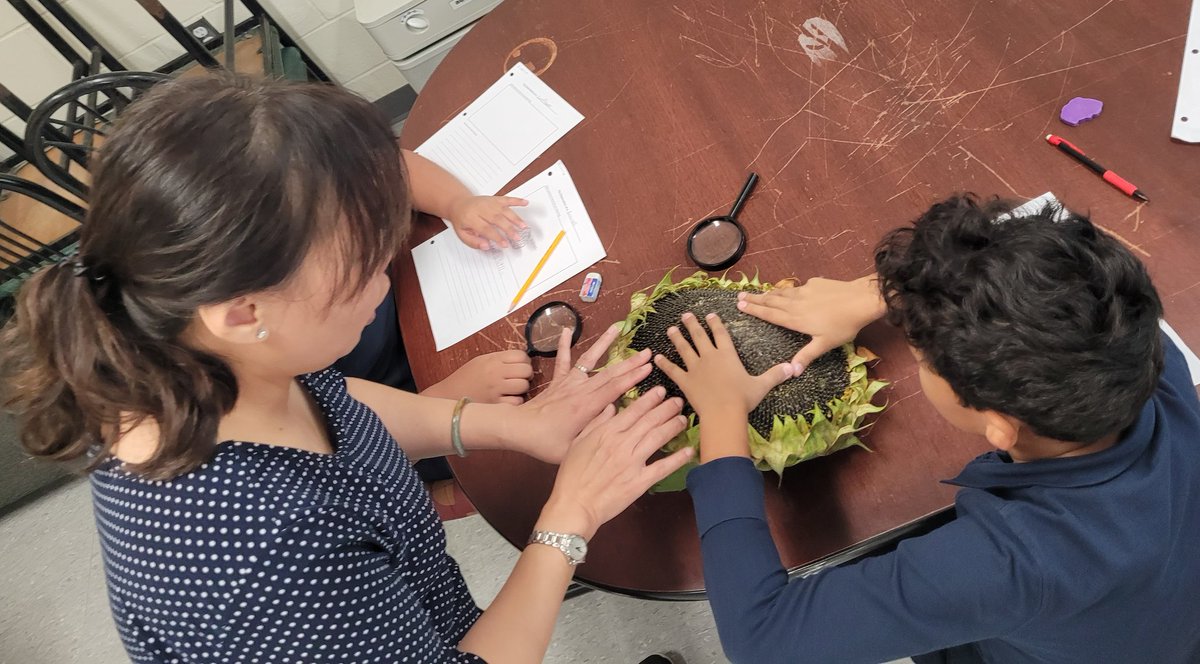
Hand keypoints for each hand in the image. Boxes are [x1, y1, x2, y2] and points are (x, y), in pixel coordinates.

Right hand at [422, 350, 532, 404]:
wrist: (446, 397)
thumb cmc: (464, 379)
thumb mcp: (480, 362)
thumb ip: (499, 359)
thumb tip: (522, 360)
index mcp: (492, 360)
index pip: (521, 355)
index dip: (524, 361)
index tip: (519, 367)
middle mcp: (495, 373)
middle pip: (526, 370)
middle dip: (526, 375)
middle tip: (518, 379)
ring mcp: (495, 390)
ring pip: (524, 386)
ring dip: (521, 389)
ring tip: (512, 390)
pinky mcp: (495, 405)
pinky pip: (517, 402)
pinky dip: (515, 402)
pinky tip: (507, 401)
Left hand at [447, 195, 528, 249]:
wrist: (459, 203)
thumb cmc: (462, 220)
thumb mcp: (462, 234)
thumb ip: (473, 242)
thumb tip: (486, 246)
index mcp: (471, 217)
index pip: (486, 228)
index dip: (497, 237)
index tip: (505, 244)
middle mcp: (480, 208)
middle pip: (497, 219)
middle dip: (508, 229)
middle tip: (517, 237)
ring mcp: (488, 202)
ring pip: (504, 210)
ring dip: (515, 218)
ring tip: (523, 226)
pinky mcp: (494, 199)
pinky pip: (507, 199)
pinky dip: (517, 200)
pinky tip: (525, 203)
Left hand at [509, 322, 656, 463]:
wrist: (518, 429)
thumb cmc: (545, 443)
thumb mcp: (574, 446)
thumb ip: (595, 430)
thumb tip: (614, 412)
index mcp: (586, 407)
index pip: (614, 388)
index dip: (633, 377)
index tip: (649, 368)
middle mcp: (579, 390)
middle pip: (609, 373)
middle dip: (630, 362)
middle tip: (648, 352)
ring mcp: (568, 382)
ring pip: (590, 360)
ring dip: (604, 343)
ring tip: (617, 328)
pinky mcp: (557, 381)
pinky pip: (562, 360)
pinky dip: (564, 344)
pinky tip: (567, 330)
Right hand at [536, 387, 692, 539]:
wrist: (574, 504)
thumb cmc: (572, 474)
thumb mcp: (578, 443)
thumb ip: (596, 423)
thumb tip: (612, 407)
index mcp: (607, 432)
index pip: (633, 411)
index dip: (650, 399)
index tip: (661, 391)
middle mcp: (622, 443)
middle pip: (649, 421)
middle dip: (666, 408)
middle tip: (679, 401)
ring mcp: (633, 462)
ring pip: (658, 438)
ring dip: (673, 426)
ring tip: (683, 419)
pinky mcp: (640, 481)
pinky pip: (662, 467)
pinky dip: (677, 459)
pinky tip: (689, 451)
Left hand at [653, 312, 793, 417]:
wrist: (724, 413)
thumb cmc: (743, 399)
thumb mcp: (762, 386)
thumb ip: (775, 375)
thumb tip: (793, 368)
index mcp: (727, 355)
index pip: (720, 334)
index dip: (715, 323)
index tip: (710, 315)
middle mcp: (710, 357)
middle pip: (699, 336)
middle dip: (692, 324)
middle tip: (686, 315)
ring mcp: (695, 368)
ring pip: (684, 349)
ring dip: (677, 338)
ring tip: (671, 329)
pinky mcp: (685, 381)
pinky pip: (672, 370)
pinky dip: (664, 364)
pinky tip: (656, 357)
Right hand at [736, 275, 885, 369]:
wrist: (860, 300)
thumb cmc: (843, 325)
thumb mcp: (825, 344)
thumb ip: (806, 356)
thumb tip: (791, 372)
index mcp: (796, 319)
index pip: (770, 314)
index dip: (755, 310)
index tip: (740, 305)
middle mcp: (796, 303)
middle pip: (771, 301)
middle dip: (755, 299)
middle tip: (740, 296)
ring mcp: (805, 291)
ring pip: (782, 292)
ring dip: (769, 293)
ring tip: (758, 293)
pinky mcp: (815, 283)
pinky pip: (797, 287)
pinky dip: (788, 289)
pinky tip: (789, 290)